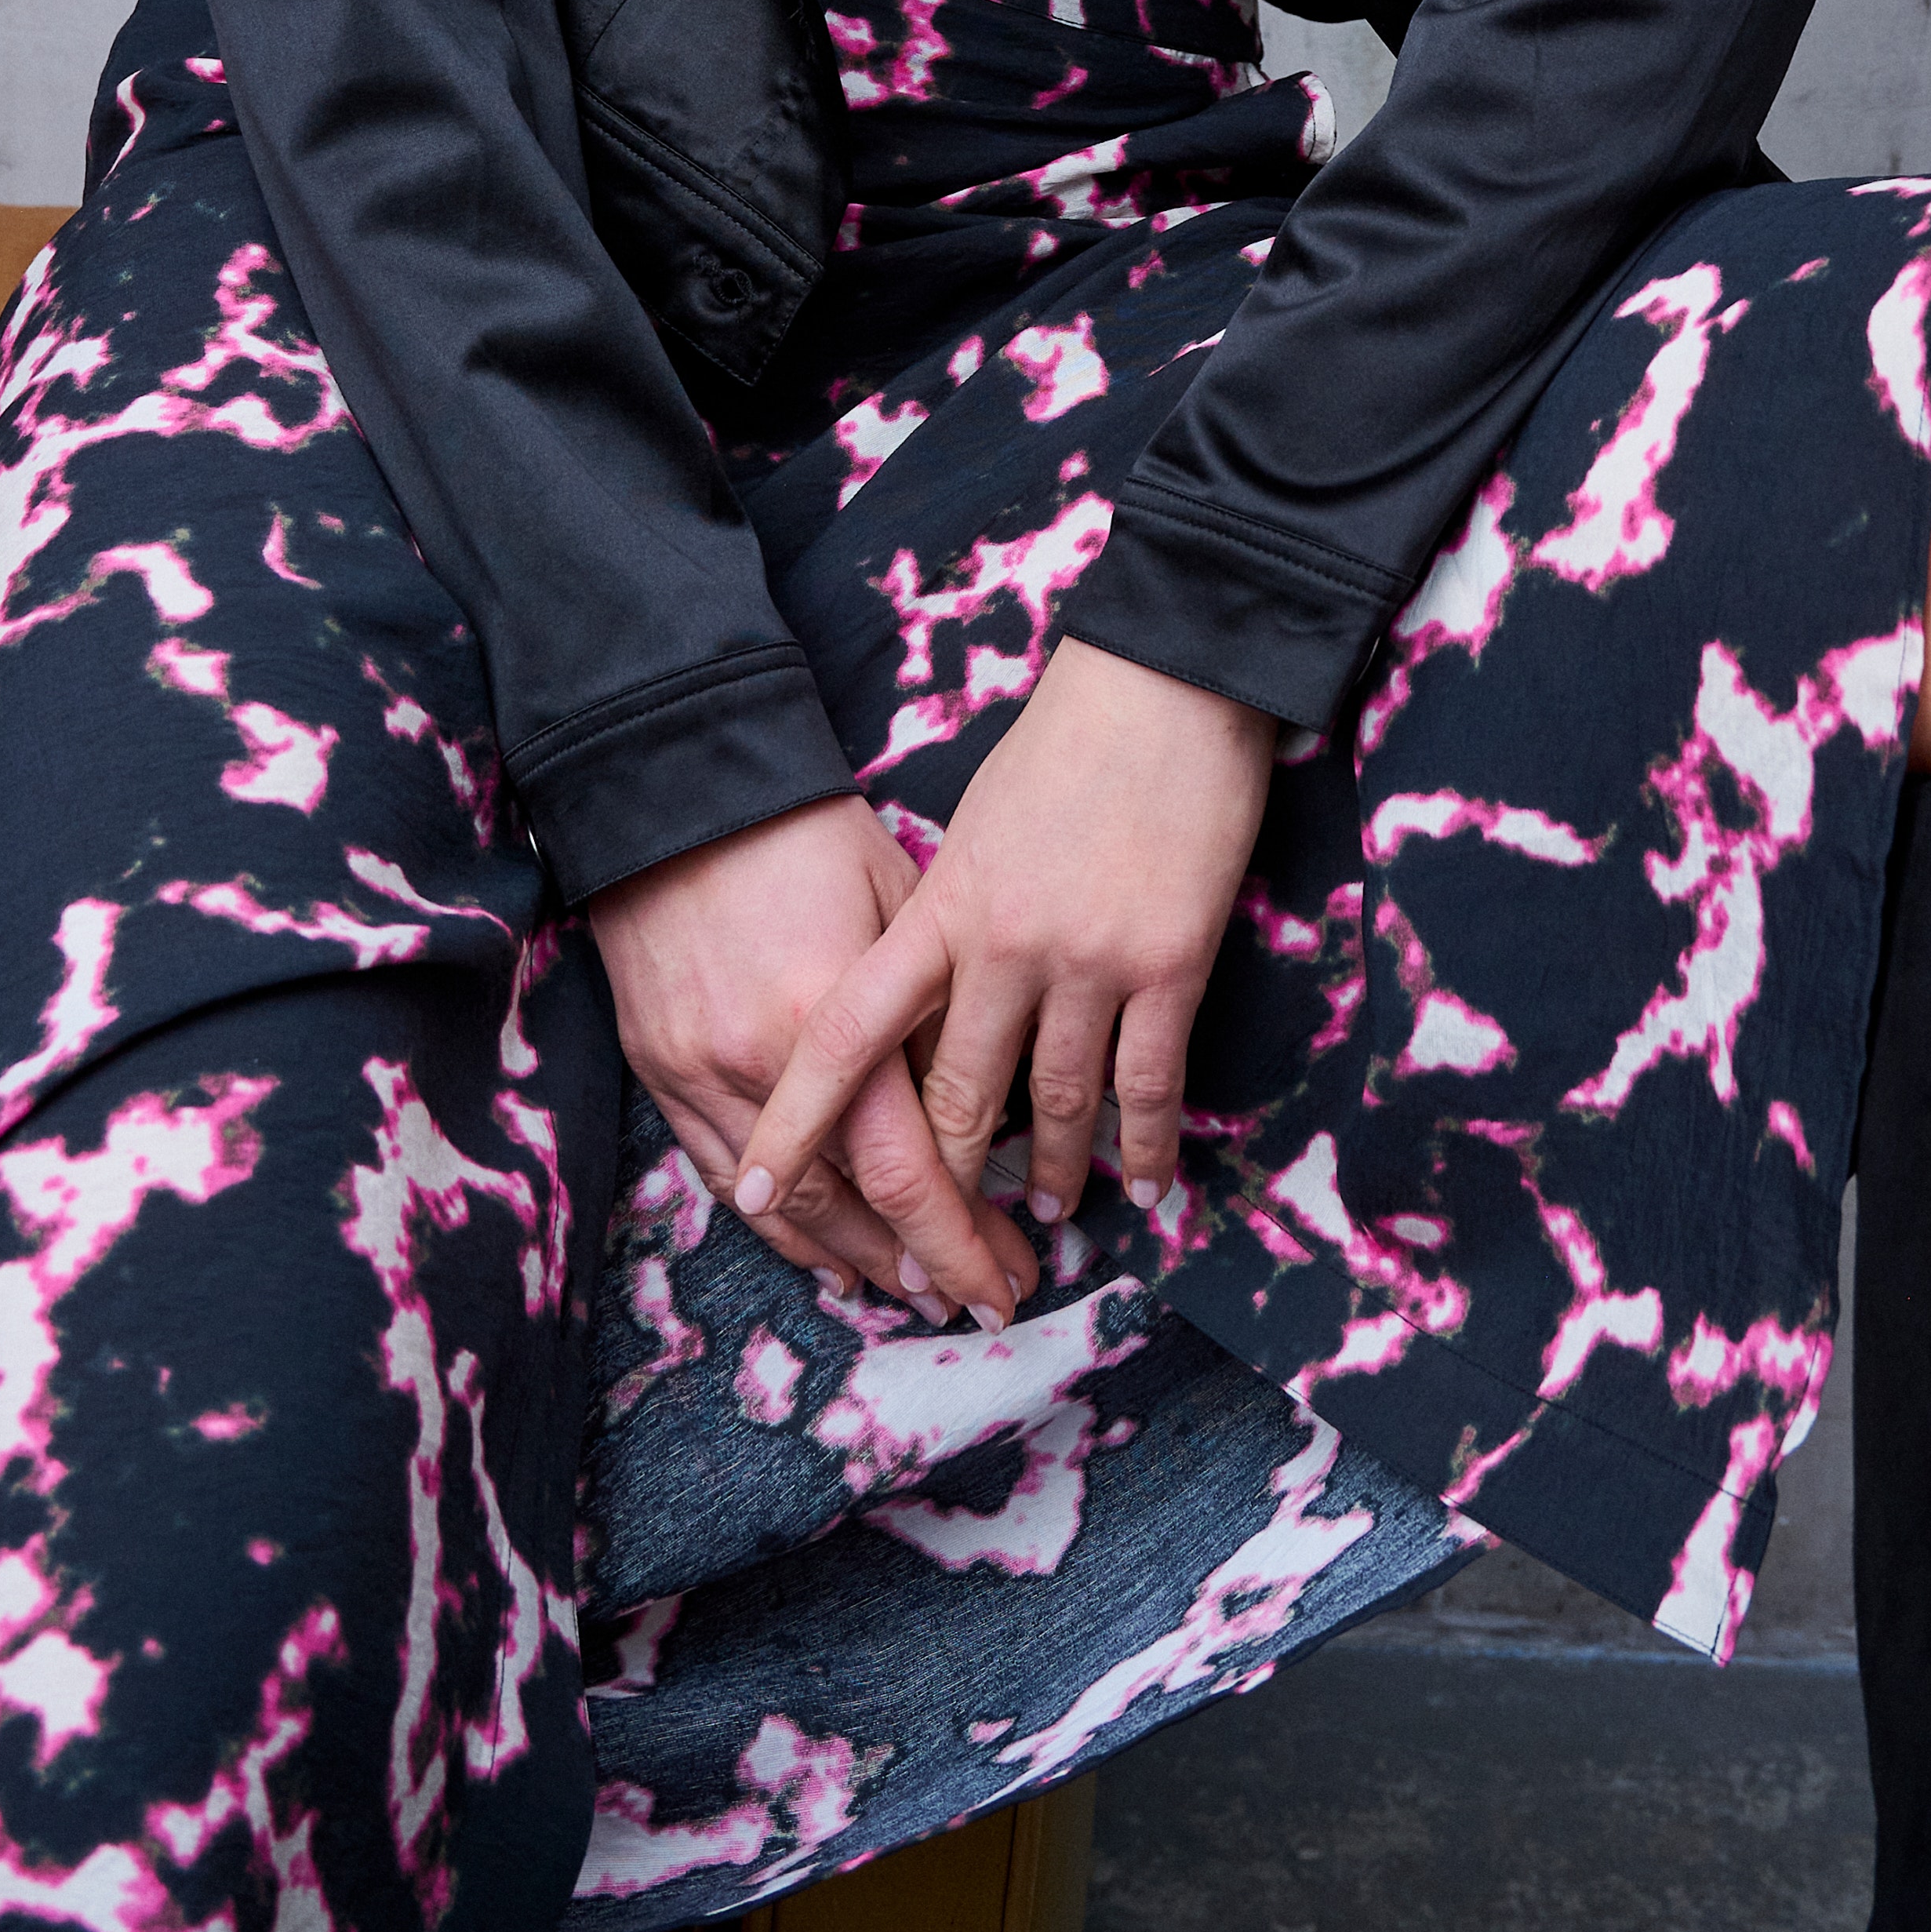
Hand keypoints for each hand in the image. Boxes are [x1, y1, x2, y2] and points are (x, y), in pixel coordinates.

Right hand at [586, 795, 1033, 1320]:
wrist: (677, 791)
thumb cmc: (804, 835)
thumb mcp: (897, 904)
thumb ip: (931, 1007)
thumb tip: (981, 1101)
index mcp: (832, 1014)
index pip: (907, 1167)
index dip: (962, 1237)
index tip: (1011, 1275)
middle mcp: (761, 1061)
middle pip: (850, 1205)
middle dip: (924, 1263)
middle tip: (985, 1294)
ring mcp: (702, 1074)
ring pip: (785, 1210)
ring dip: (858, 1260)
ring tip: (917, 1289)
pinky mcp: (662, 1072)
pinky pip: (722, 1177)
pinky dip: (780, 1229)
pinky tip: (830, 1255)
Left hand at [733, 642, 1275, 1295]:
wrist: (1168, 682)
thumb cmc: (1066, 742)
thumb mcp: (976, 828)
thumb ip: (946, 916)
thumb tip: (927, 995)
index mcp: (942, 907)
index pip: (846, 1036)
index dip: (797, 1122)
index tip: (760, 1188)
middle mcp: (1005, 946)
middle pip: (953, 1098)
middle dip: (938, 1187)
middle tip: (931, 1250)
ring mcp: (1090, 960)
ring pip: (1052, 1106)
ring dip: (1045, 1174)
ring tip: (1042, 1216)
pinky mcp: (1170, 964)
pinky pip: (1149, 1084)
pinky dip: (1145, 1145)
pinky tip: (1144, 1184)